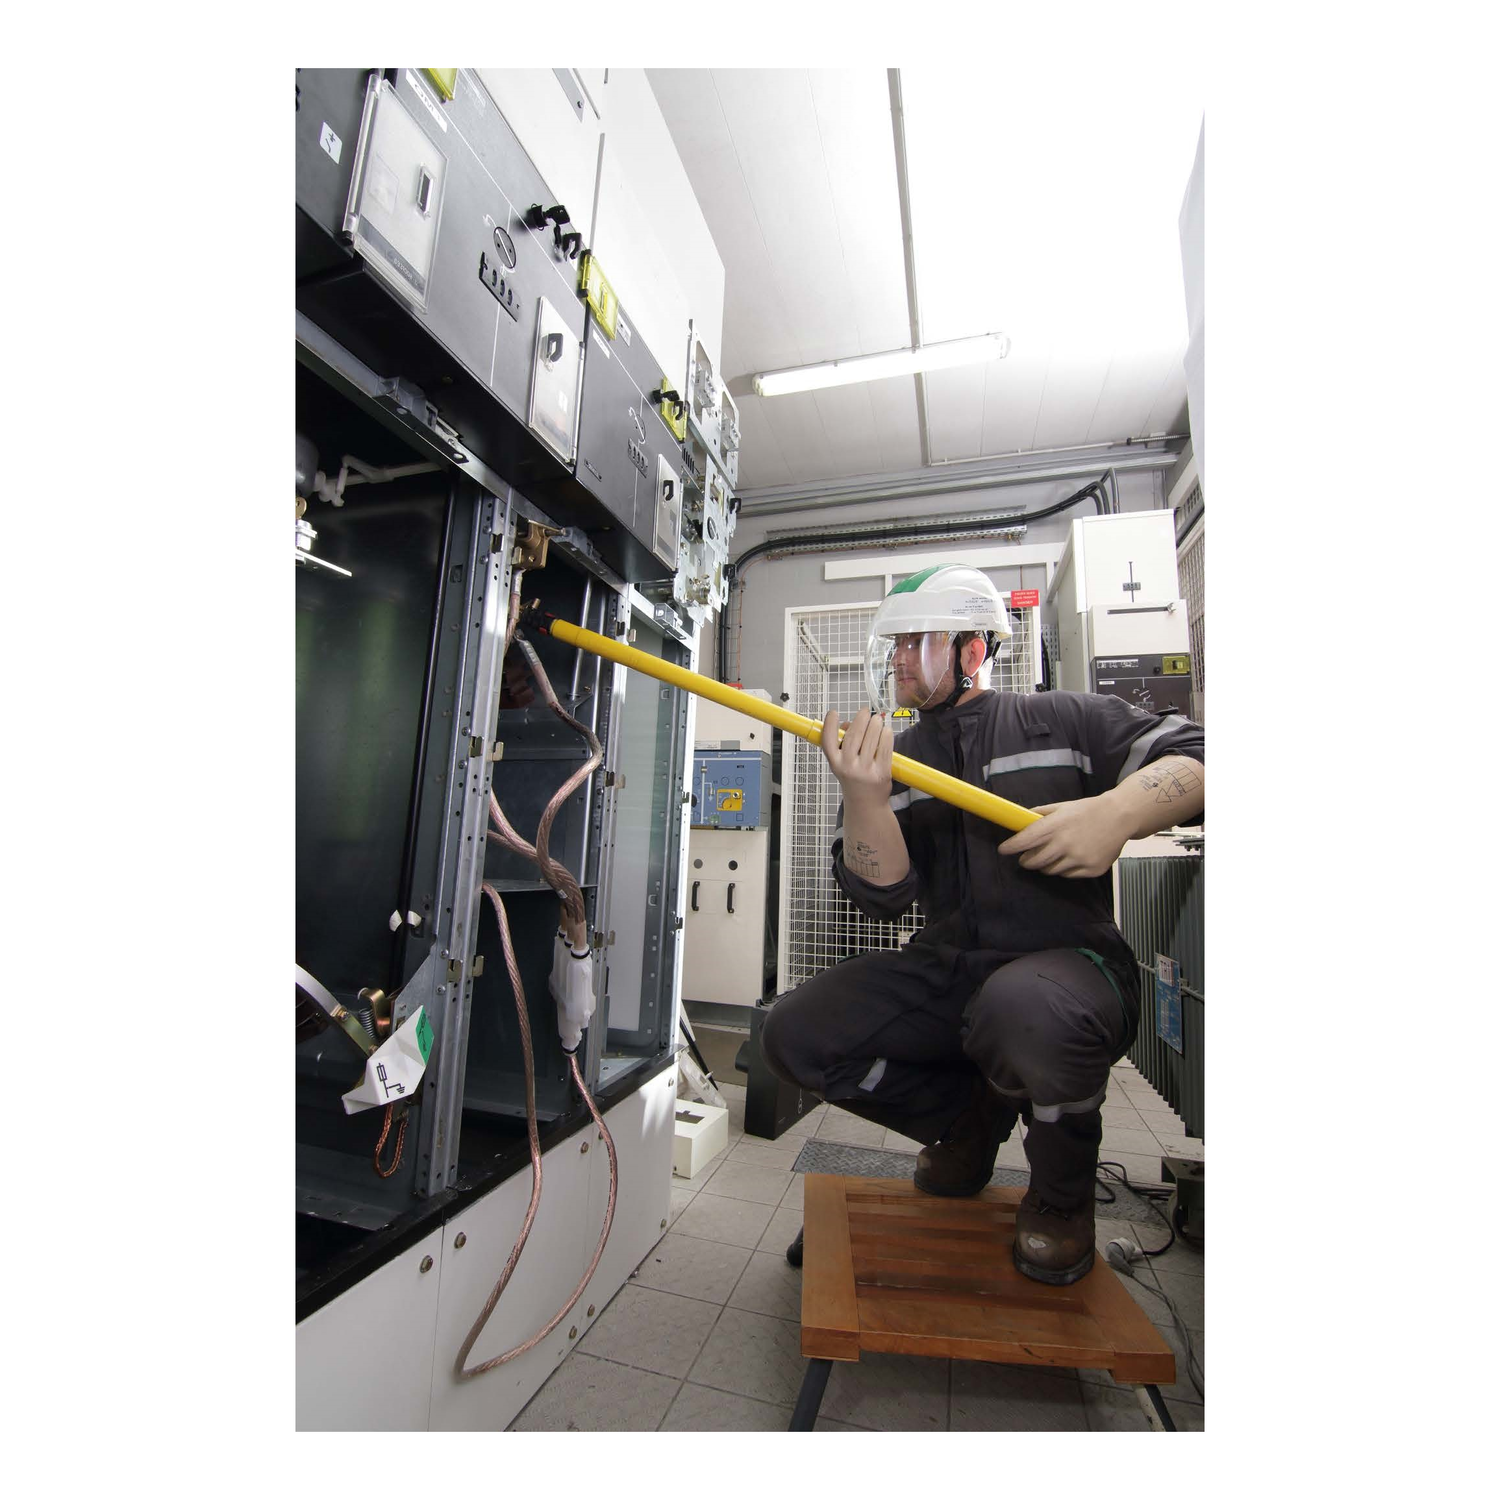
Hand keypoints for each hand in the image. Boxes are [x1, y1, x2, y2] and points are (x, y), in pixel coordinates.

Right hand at [820, 707, 892, 804]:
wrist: (865, 804)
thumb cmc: (853, 778)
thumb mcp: (842, 762)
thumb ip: (843, 742)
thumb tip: (849, 723)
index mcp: (835, 763)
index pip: (828, 741)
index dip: (829, 725)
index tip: (833, 713)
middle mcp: (848, 767)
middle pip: (853, 736)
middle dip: (861, 719)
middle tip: (865, 711)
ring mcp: (865, 771)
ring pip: (871, 739)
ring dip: (875, 724)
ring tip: (877, 719)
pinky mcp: (882, 773)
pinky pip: (885, 749)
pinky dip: (886, 736)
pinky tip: (886, 730)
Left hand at [997, 798, 1131, 877]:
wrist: (1119, 817)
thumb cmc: (1089, 810)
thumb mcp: (1062, 807)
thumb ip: (1040, 814)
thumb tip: (1020, 820)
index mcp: (1056, 825)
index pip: (1025, 840)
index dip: (1011, 847)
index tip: (1004, 850)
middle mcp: (1066, 843)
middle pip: (1034, 861)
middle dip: (1026, 860)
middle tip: (1025, 857)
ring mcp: (1079, 858)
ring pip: (1049, 871)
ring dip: (1045, 865)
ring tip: (1052, 854)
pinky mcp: (1091, 869)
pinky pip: (1067, 875)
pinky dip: (1064, 869)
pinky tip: (1070, 857)